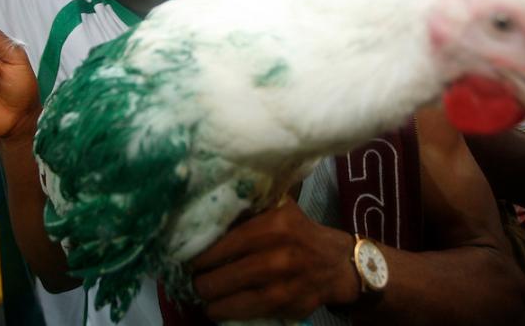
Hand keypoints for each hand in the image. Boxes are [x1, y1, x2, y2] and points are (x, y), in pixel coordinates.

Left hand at [191, 199, 358, 321]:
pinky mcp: (283, 307)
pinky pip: (243, 313)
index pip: (220, 245)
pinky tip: (219, 307)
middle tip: (194, 279)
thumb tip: (205, 215)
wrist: (335, 263)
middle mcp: (276, 255)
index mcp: (272, 225)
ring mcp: (280, 285)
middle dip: (200, 281)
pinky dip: (226, 311)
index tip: (188, 258)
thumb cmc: (298, 232)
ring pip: (227, 300)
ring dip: (209, 300)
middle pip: (218, 277)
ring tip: (204, 295)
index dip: (198, 256)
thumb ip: (248, 211)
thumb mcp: (278, 210)